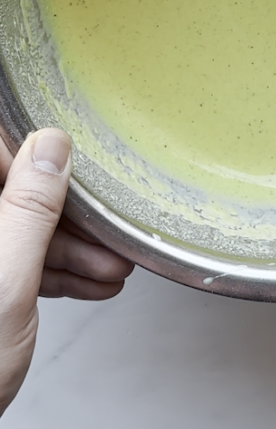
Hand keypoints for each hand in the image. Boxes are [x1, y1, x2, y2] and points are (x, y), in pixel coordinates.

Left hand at [0, 129, 133, 414]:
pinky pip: (21, 264)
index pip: (1, 153)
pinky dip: (57, 274)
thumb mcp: (7, 279)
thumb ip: (30, 209)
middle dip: (68, 216)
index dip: (41, 158)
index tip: (80, 173)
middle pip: (18, 195)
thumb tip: (51, 146)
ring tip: (111, 266)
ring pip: (24, 233)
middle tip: (107, 232)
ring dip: (73, 250)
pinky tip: (91, 282)